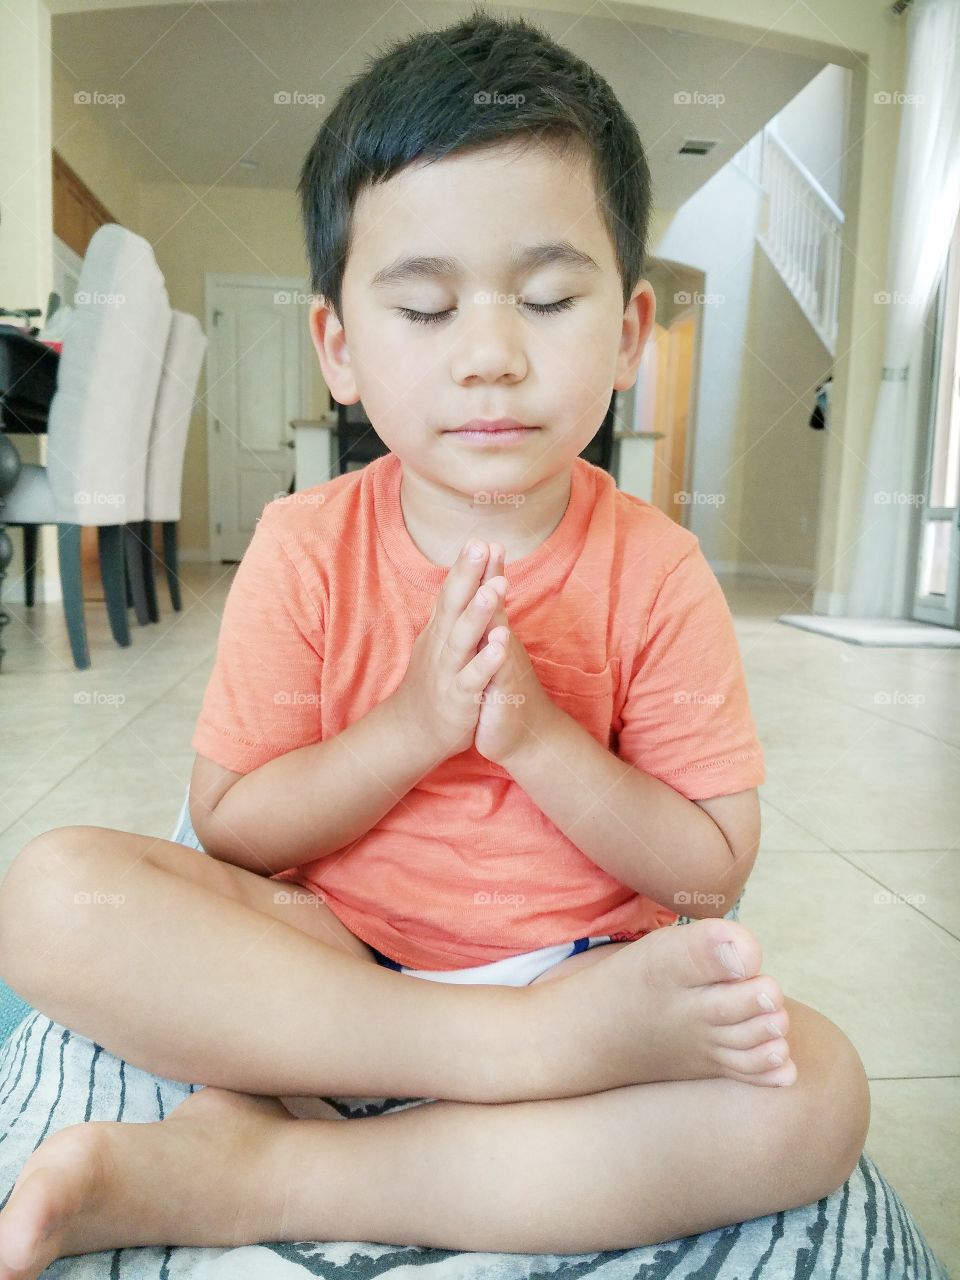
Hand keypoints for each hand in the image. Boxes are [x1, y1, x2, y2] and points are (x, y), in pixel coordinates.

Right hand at [391, 539, 508, 764]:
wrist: (412, 731)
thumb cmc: (435, 680)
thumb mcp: (441, 640)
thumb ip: (455, 609)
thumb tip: (466, 573)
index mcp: (440, 630)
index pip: (452, 591)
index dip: (464, 567)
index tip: (479, 539)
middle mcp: (441, 645)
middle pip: (453, 605)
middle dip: (467, 576)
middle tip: (480, 546)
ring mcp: (448, 671)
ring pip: (463, 638)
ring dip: (479, 612)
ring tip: (495, 587)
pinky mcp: (458, 698)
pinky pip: (473, 678)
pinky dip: (486, 661)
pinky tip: (502, 645)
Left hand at [473, 546, 558, 768]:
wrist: (526, 737)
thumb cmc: (504, 692)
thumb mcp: (493, 656)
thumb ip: (489, 626)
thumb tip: (483, 598)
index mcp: (493, 636)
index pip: (487, 598)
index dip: (484, 570)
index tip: (480, 538)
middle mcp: (502, 647)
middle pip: (494, 607)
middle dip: (490, 577)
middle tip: (487, 544)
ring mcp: (505, 669)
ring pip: (499, 636)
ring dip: (496, 611)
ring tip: (494, 586)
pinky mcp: (504, 695)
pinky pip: (501, 674)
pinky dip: (499, 658)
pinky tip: (500, 641)